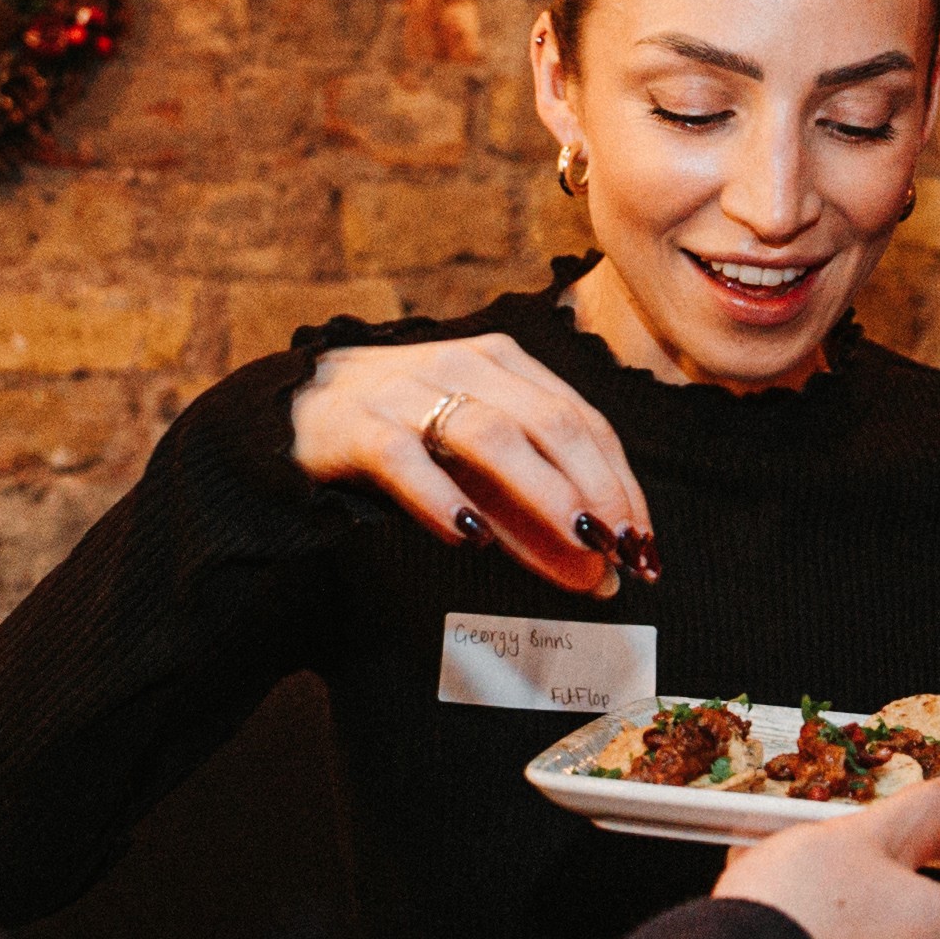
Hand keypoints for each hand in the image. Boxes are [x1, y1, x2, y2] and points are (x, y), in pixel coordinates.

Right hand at [290, 337, 654, 599]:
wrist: (296, 410)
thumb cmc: (406, 437)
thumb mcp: (478, 470)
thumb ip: (536, 517)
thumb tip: (602, 575)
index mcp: (506, 363)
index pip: (585, 422)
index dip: (623, 485)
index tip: (644, 547)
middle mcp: (464, 364)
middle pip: (552, 423)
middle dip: (597, 492)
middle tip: (620, 554)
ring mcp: (408, 390)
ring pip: (491, 436)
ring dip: (543, 495)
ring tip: (575, 545)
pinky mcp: (357, 425)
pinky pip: (407, 461)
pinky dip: (444, 499)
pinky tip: (472, 538)